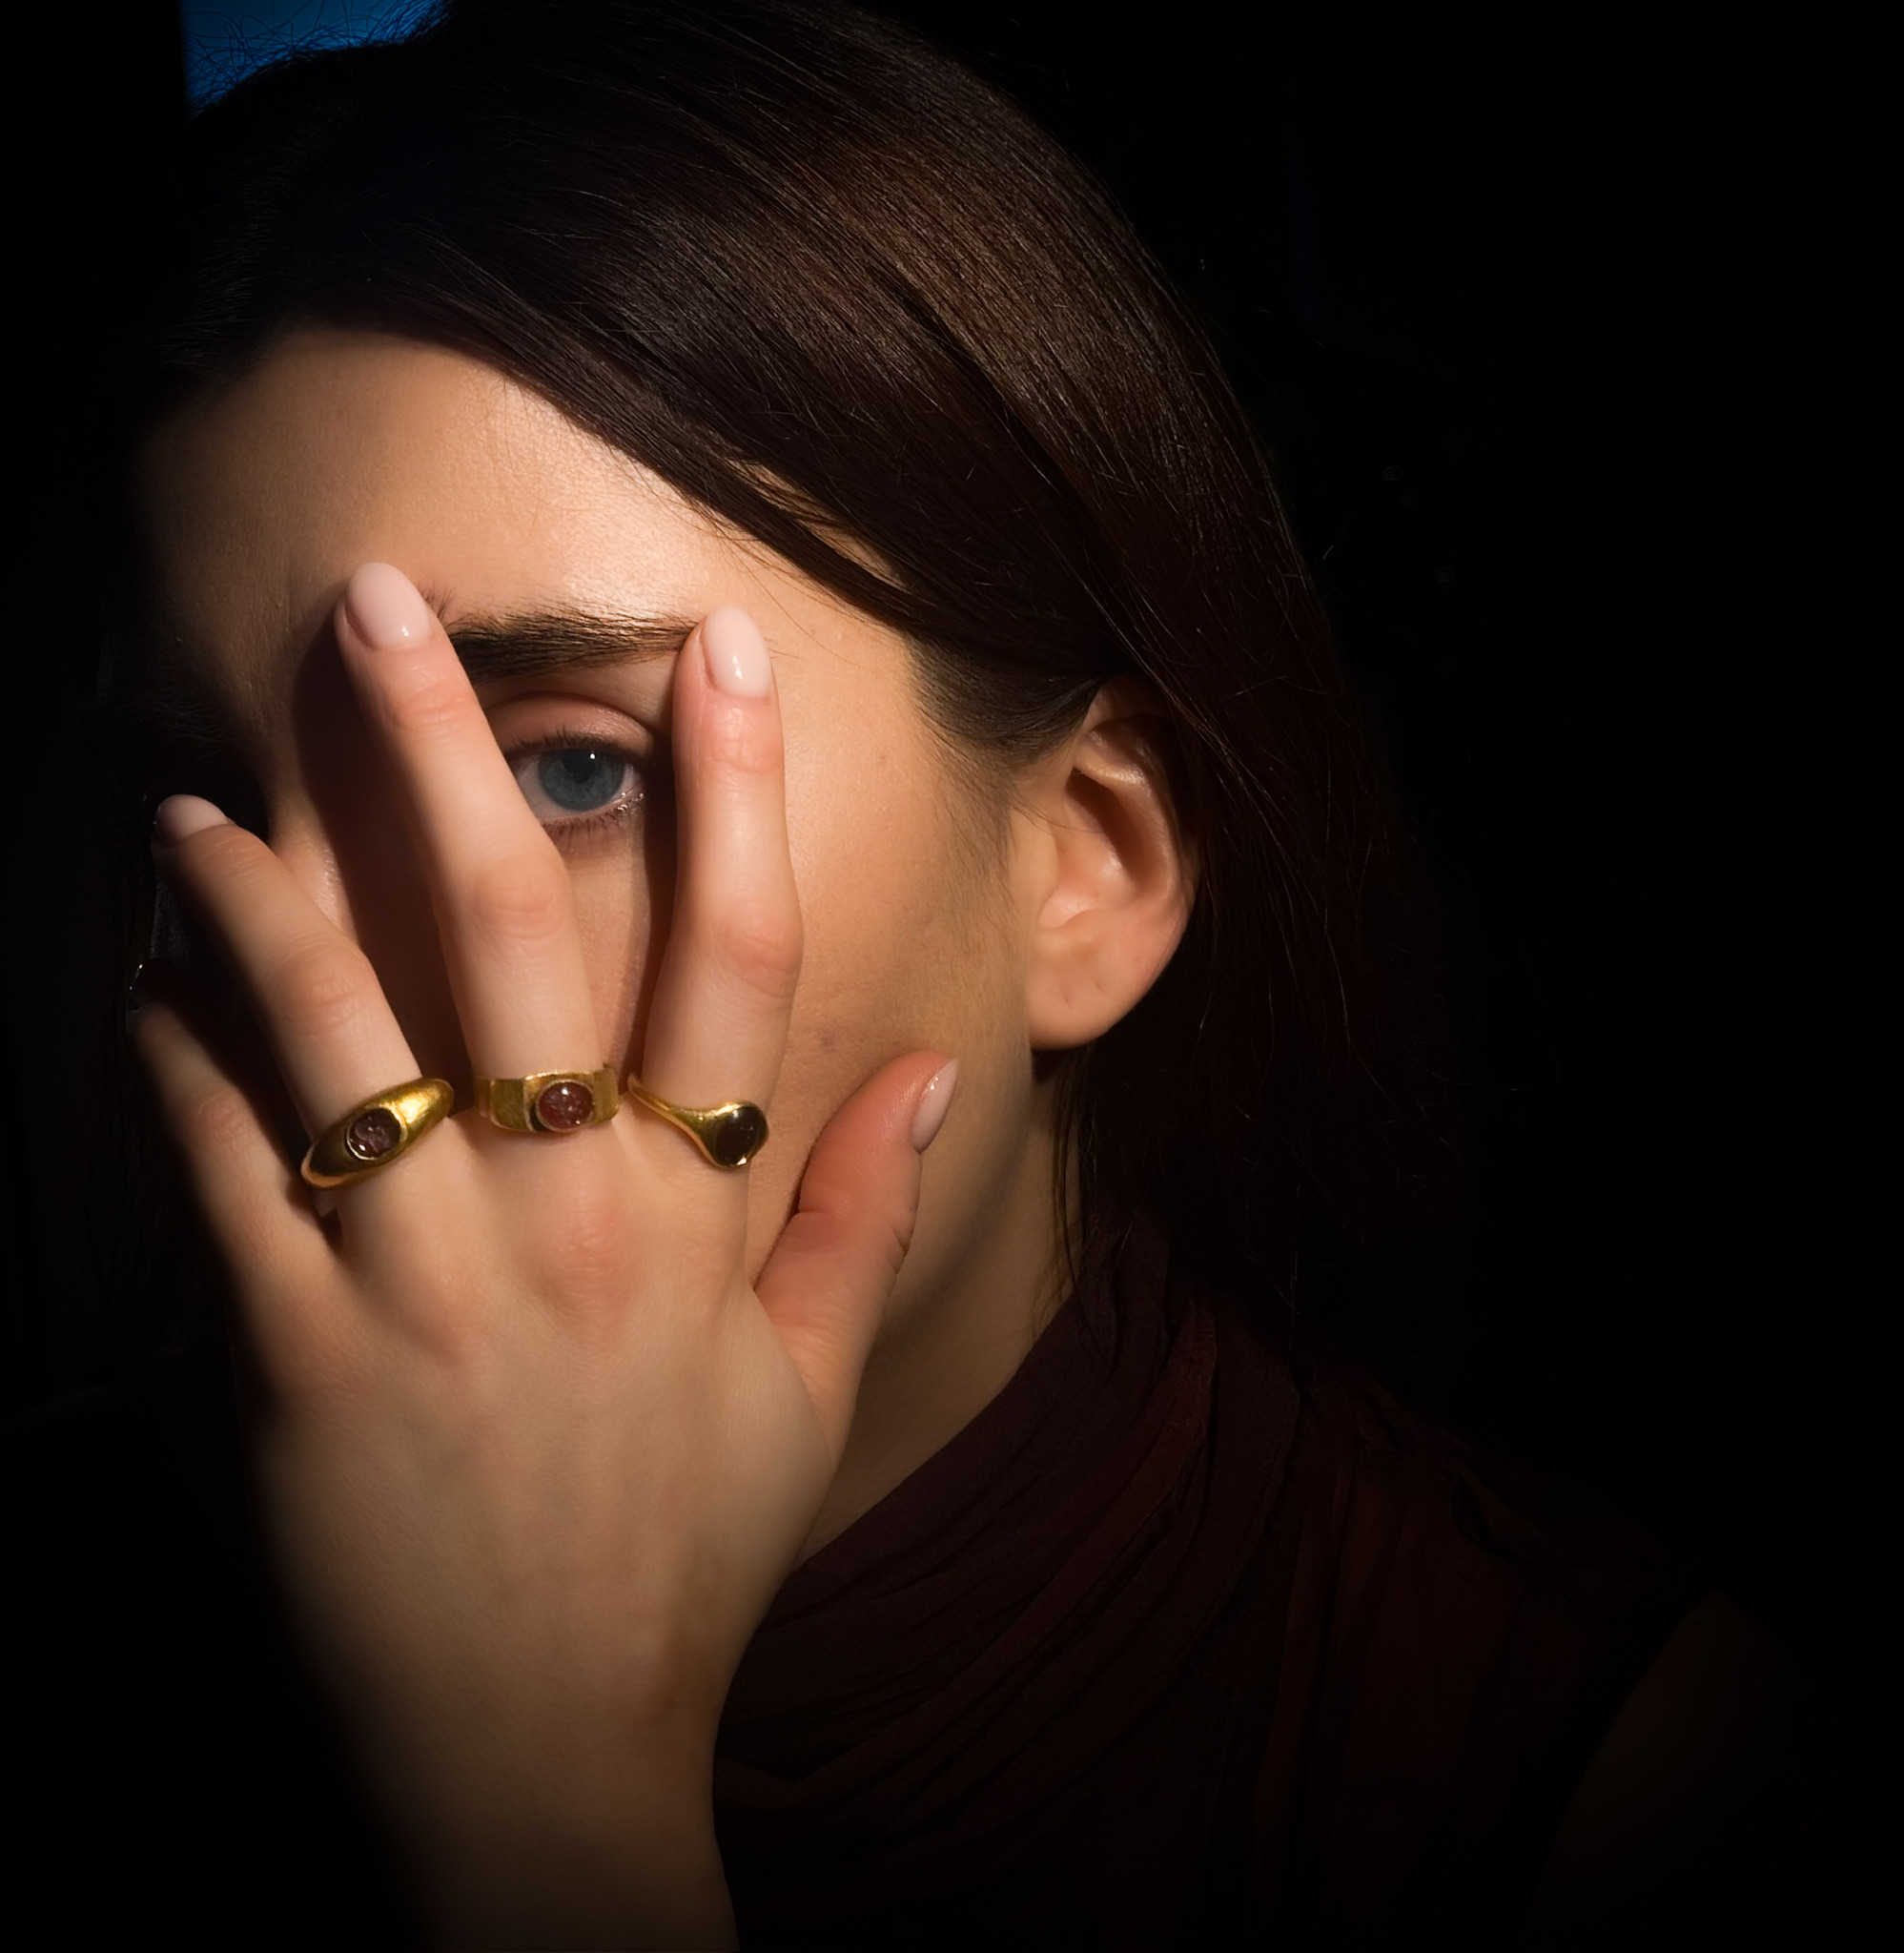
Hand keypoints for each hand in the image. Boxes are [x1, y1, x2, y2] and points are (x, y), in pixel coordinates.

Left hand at [131, 563, 954, 1948]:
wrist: (545, 1747)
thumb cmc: (685, 1552)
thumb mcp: (802, 1393)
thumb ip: (859, 1218)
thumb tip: (928, 1071)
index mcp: (693, 1215)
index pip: (737, 954)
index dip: (738, 786)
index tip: (718, 648)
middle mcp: (564, 1215)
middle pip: (506, 935)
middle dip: (442, 752)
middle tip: (376, 607)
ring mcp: (423, 1279)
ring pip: (329, 1027)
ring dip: (256, 891)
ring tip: (195, 800)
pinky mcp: (298, 1351)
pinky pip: (223, 1168)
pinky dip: (173, 1059)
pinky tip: (142, 981)